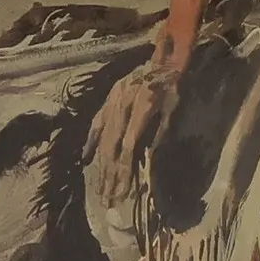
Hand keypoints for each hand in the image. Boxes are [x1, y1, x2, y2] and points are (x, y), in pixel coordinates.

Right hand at [84, 55, 182, 203]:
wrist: (163, 60)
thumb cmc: (173, 86)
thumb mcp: (174, 109)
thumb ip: (160, 134)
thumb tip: (147, 162)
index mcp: (140, 107)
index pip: (128, 147)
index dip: (125, 171)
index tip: (124, 193)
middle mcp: (121, 105)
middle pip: (112, 147)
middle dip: (109, 176)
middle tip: (107, 200)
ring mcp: (111, 102)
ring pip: (103, 139)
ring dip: (100, 166)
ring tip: (99, 188)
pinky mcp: (107, 100)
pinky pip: (96, 123)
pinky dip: (90, 142)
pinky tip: (85, 159)